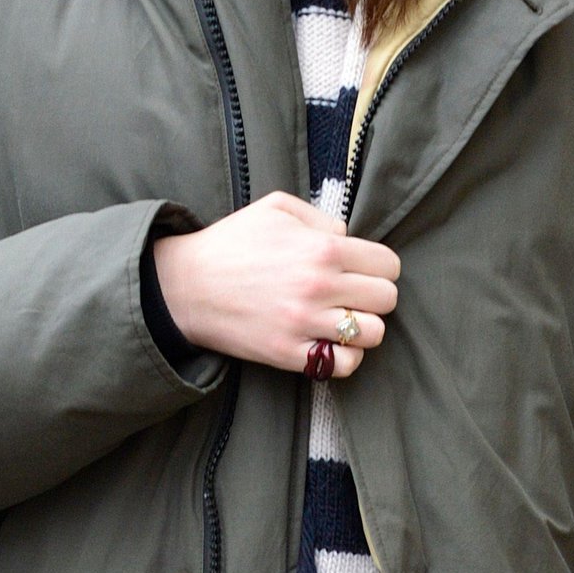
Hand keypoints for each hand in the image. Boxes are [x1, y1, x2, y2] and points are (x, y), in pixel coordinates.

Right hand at [153, 191, 399, 378]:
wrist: (185, 286)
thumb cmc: (231, 242)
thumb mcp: (276, 208)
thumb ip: (322, 217)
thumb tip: (349, 238)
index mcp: (322, 248)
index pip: (388, 264)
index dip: (380, 267)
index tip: (364, 271)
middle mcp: (319, 286)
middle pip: (386, 299)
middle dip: (375, 296)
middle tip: (353, 295)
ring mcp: (304, 323)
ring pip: (373, 333)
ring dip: (363, 327)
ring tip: (343, 320)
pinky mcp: (288, 353)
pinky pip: (344, 364)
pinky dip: (345, 356)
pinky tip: (330, 343)